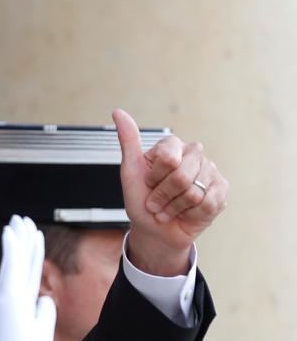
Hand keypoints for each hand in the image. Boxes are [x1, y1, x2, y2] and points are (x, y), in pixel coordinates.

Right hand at [0, 215, 55, 340]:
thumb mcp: (41, 330)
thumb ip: (44, 312)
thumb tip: (46, 299)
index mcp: (24, 303)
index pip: (30, 271)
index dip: (32, 251)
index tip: (35, 233)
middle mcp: (15, 296)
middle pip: (23, 262)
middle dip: (24, 239)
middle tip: (22, 218)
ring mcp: (9, 296)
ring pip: (16, 260)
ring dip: (17, 238)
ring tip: (18, 219)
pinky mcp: (6, 298)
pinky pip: (10, 268)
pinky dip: (10, 250)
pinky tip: (10, 232)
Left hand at [114, 109, 227, 275]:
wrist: (155, 228)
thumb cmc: (142, 200)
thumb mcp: (129, 172)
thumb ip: (128, 141)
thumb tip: (118, 112)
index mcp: (172, 145)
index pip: (168, 159)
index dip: (154, 178)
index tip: (148, 183)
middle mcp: (194, 153)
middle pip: (181, 178)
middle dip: (162, 197)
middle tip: (156, 202)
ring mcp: (210, 170)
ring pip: (193, 193)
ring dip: (174, 208)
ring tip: (169, 208)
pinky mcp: (221, 189)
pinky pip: (208, 203)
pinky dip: (190, 214)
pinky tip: (186, 212)